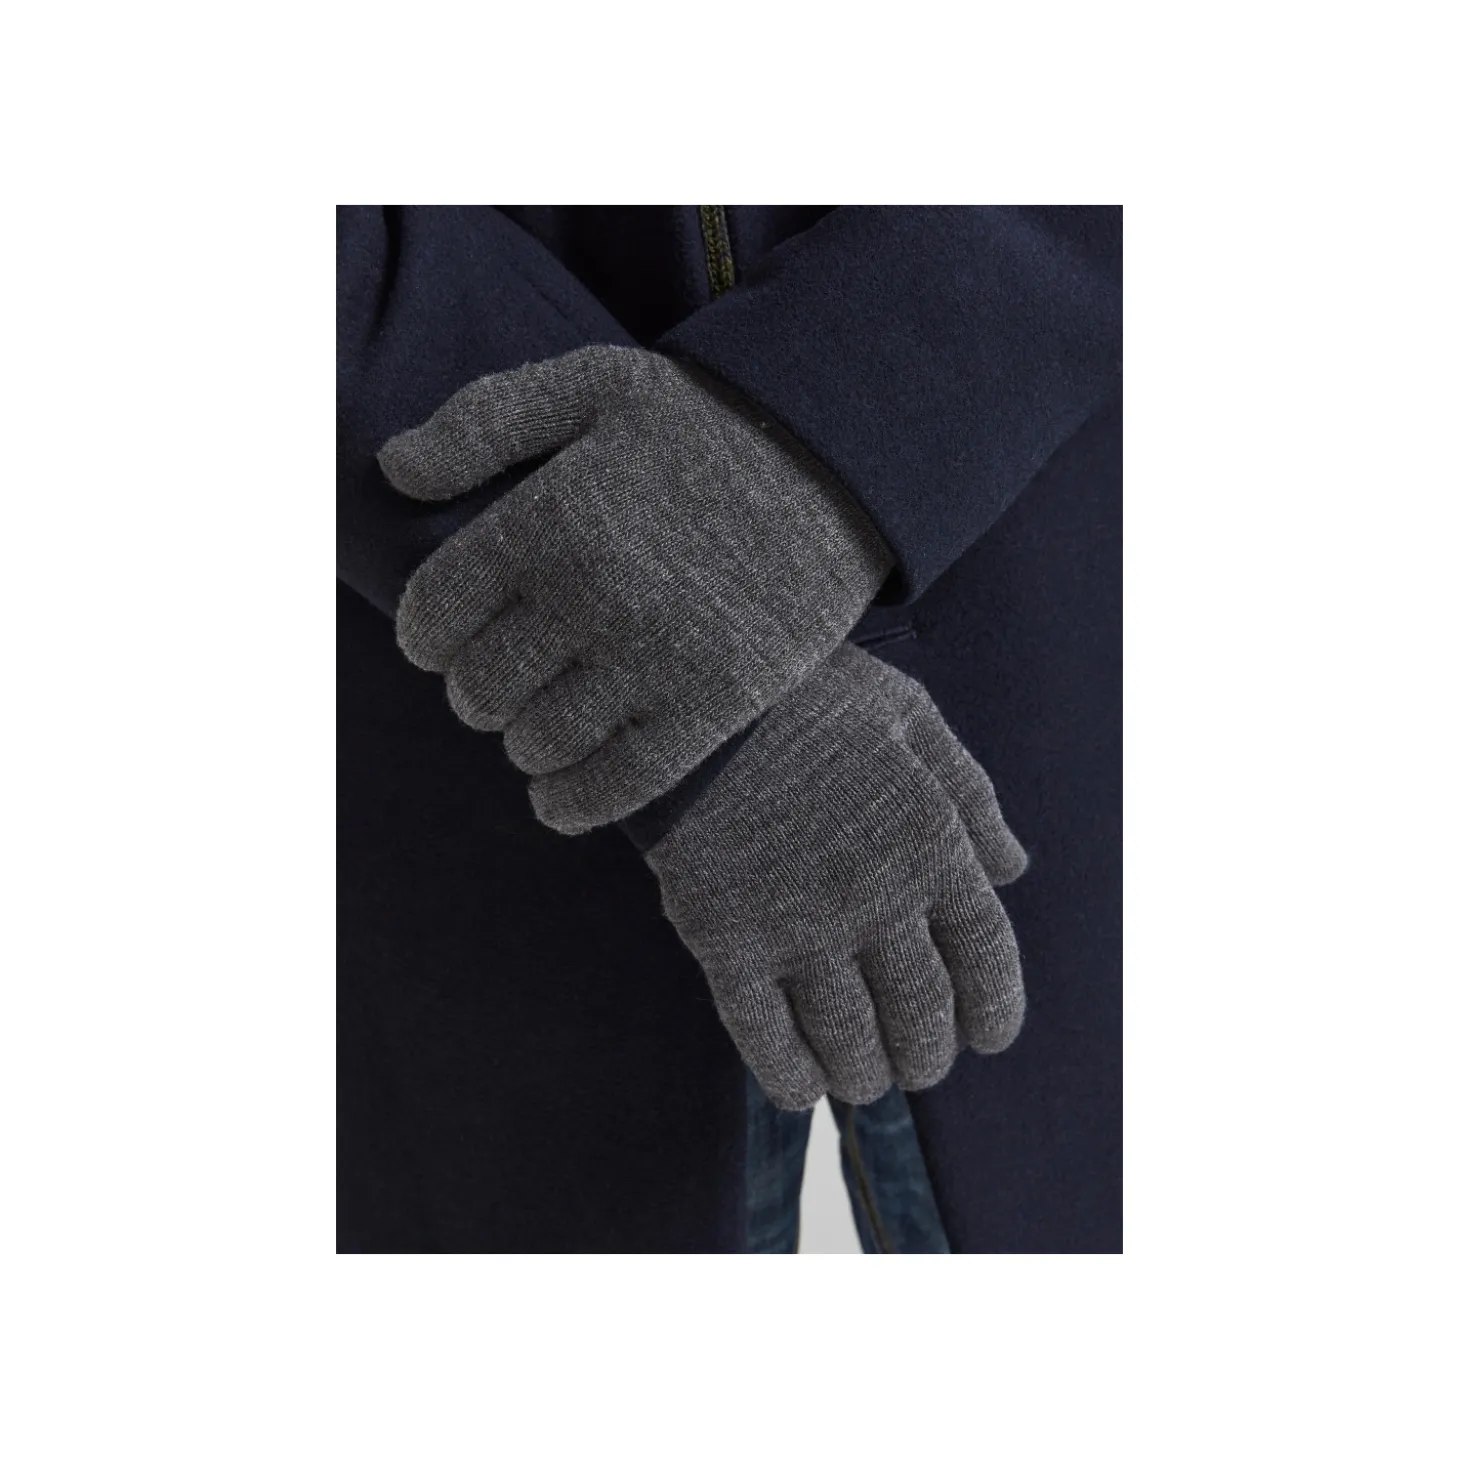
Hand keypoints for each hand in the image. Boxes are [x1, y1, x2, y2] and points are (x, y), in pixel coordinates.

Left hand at [379, 346, 891, 832]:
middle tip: (501, 676)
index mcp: (550, 517)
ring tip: (542, 718)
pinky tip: (557, 795)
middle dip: (475, 689)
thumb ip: (483, 420)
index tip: (447, 638)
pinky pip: (614, 785)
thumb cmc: (706, 423)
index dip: (427, 636)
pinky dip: (569, 803)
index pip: (434, 615)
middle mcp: (594, 594)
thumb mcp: (593, 384)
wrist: (839, 460)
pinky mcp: (712, 705)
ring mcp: (656, 657)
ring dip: (523, 740)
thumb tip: (392, 471)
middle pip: (479, 689)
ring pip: (536, 743)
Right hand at [645, 644, 1028, 1108]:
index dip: (994, 1012)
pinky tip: (802, 1085)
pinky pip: (764, 1035)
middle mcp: (876, 897)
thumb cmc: (810, 697)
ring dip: (865, 1075)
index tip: (987, 1036)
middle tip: (918, 1061)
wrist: (694, 691)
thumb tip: (1014, 868)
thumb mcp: (911, 719)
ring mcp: (798, 924)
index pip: (985, 960)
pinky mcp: (726, 939)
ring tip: (865, 1077)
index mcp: (931, 844)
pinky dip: (790, 1075)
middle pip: (921, 1016)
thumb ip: (971, 795)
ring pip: (849, 1040)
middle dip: (927, 1055)